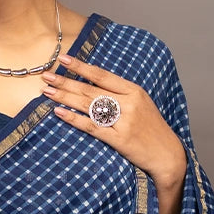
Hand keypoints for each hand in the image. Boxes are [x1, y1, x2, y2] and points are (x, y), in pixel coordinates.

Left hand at [41, 54, 186, 213]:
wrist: (167, 154)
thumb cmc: (151, 128)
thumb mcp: (140, 104)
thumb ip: (119, 93)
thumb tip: (91, 83)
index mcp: (134, 91)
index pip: (102, 75)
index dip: (81, 66)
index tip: (63, 59)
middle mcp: (129, 103)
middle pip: (91, 89)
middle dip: (66, 82)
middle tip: (46, 76)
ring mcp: (124, 122)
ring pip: (88, 106)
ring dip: (65, 98)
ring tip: (47, 92)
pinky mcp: (119, 139)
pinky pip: (91, 127)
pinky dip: (74, 119)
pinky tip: (59, 113)